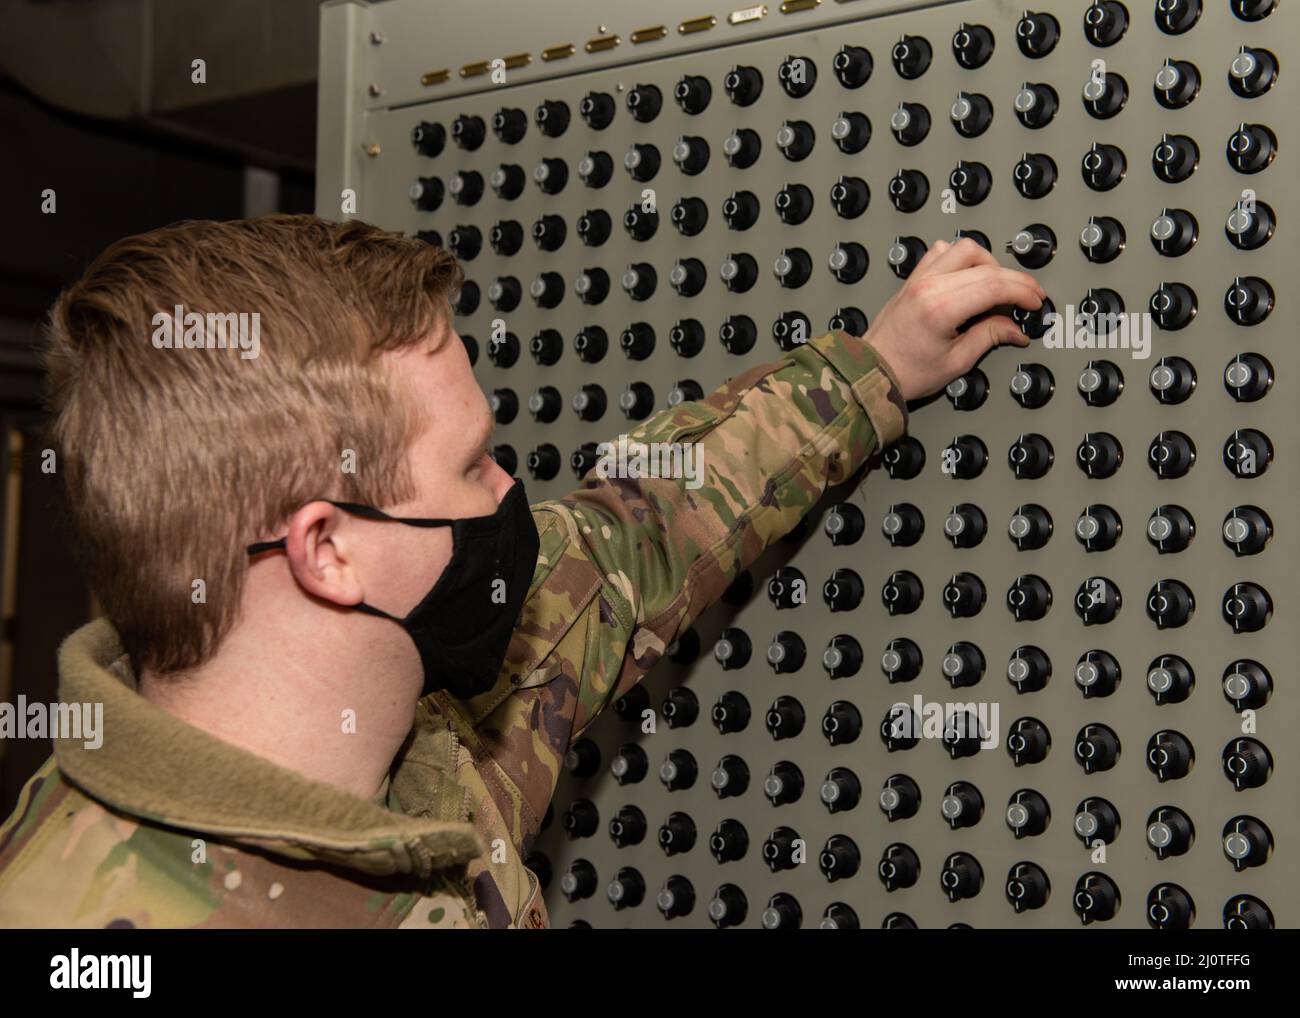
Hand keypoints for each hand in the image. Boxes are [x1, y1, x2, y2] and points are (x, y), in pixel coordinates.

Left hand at [861, 238, 1046, 400]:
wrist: (870, 371)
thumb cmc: (905, 372)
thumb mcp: (956, 362)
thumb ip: (989, 337)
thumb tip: (1015, 329)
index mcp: (940, 308)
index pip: (995, 284)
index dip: (1023, 291)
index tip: (1035, 302)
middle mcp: (928, 286)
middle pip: (986, 265)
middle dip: (1015, 280)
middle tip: (1027, 297)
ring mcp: (918, 279)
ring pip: (964, 248)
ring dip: (988, 263)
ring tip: (998, 287)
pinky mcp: (912, 279)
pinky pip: (941, 251)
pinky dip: (960, 258)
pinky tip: (968, 277)